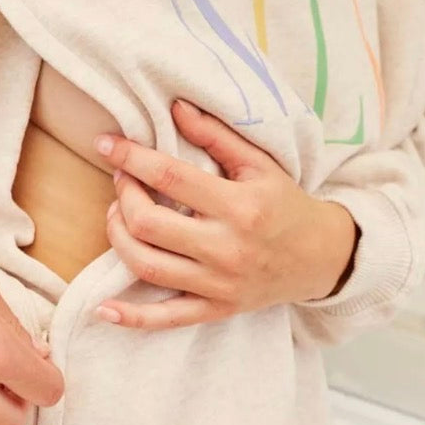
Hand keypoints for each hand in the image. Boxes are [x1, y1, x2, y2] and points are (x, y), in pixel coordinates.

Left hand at [92, 100, 358, 329]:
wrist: (321, 258)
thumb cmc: (285, 204)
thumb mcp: (260, 164)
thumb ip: (216, 135)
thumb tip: (175, 106)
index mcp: (240, 206)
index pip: (170, 178)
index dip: (131, 158)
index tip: (106, 144)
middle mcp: (226, 248)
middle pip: (149, 224)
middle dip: (123, 197)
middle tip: (122, 180)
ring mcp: (219, 284)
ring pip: (147, 266)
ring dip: (118, 237)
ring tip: (118, 215)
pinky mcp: (216, 309)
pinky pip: (166, 318)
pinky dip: (132, 317)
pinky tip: (103, 309)